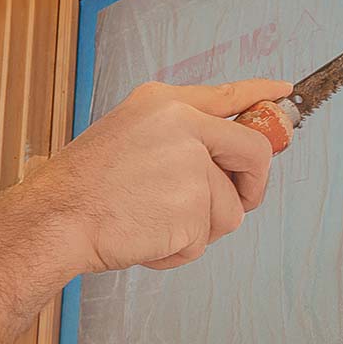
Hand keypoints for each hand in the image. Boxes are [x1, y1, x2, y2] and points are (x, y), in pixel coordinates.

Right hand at [36, 77, 291, 273]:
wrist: (58, 216)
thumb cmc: (85, 184)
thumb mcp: (130, 134)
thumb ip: (178, 138)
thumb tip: (222, 161)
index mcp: (166, 102)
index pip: (229, 94)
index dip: (262, 95)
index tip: (285, 94)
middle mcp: (184, 124)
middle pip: (254, 152)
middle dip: (250, 186)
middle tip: (236, 201)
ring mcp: (191, 164)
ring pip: (230, 209)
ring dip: (199, 228)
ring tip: (153, 221)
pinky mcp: (193, 205)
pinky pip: (205, 239)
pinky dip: (179, 250)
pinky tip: (147, 237)